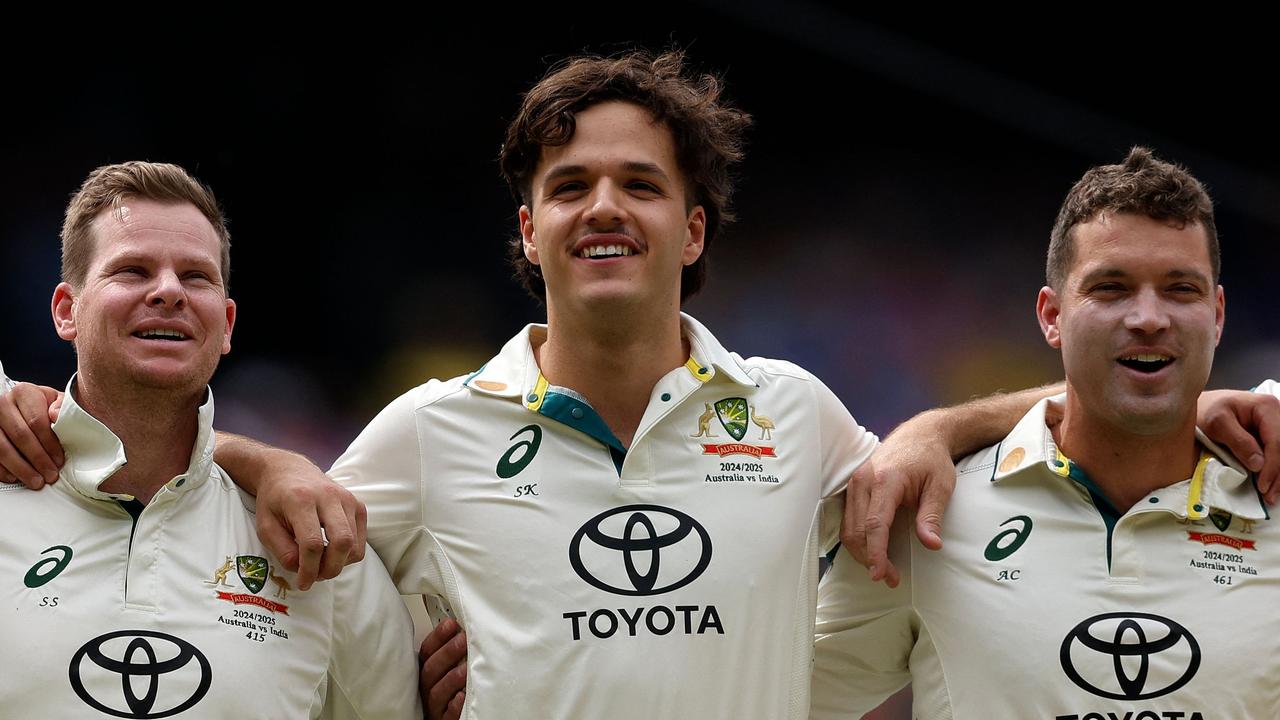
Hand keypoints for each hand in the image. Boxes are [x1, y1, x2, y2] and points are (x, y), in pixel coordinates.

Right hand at [0, 383, 64, 488]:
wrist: (21, 405)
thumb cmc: (42, 406)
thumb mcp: (56, 401)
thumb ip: (62, 407)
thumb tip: (56, 416)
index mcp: (24, 393)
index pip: (37, 422)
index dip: (49, 444)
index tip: (59, 460)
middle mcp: (3, 404)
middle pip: (20, 435)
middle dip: (38, 459)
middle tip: (50, 475)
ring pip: (2, 448)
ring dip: (21, 468)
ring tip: (36, 481)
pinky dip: (2, 469)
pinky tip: (14, 477)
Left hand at [251, 452, 366, 589]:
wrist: (289, 471)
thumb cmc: (274, 500)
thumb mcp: (265, 526)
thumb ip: (282, 550)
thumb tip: (302, 570)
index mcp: (301, 500)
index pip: (312, 543)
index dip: (309, 570)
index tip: (302, 582)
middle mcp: (329, 496)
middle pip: (342, 543)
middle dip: (330, 569)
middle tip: (316, 577)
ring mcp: (347, 498)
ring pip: (354, 544)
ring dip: (339, 563)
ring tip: (321, 564)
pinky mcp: (358, 504)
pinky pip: (361, 540)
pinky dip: (349, 553)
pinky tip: (331, 551)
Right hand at [420, 618, 466, 719]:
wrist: (448, 717)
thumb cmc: (451, 691)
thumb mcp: (447, 668)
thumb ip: (452, 651)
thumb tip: (463, 627)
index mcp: (428, 672)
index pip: (427, 651)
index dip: (438, 637)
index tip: (451, 624)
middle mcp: (428, 687)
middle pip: (431, 669)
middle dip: (447, 652)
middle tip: (463, 640)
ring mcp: (435, 705)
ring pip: (437, 692)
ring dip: (451, 678)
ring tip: (465, 669)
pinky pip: (447, 715)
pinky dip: (454, 706)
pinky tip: (462, 697)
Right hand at [842, 414, 954, 587]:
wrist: (920, 434)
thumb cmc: (931, 459)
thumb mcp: (941, 486)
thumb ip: (932, 516)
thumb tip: (931, 544)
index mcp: (886, 479)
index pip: (875, 524)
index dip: (876, 553)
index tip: (882, 574)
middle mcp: (864, 480)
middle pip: (857, 530)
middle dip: (870, 559)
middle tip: (890, 578)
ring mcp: (855, 482)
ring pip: (848, 527)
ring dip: (861, 552)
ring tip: (883, 568)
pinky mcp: (853, 486)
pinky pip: (848, 519)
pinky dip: (857, 539)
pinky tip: (872, 550)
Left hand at [1198, 389, 1279, 502]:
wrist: (1205, 406)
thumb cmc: (1207, 411)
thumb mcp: (1217, 423)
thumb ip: (1238, 441)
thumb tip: (1258, 464)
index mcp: (1267, 407)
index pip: (1277, 441)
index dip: (1272, 466)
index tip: (1263, 486)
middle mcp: (1278, 416)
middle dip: (1278, 475)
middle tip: (1268, 497)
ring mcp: (1277, 426)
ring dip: (1279, 476)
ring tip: (1270, 496)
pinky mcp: (1272, 437)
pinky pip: (1278, 455)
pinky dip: (1275, 471)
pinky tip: (1271, 486)